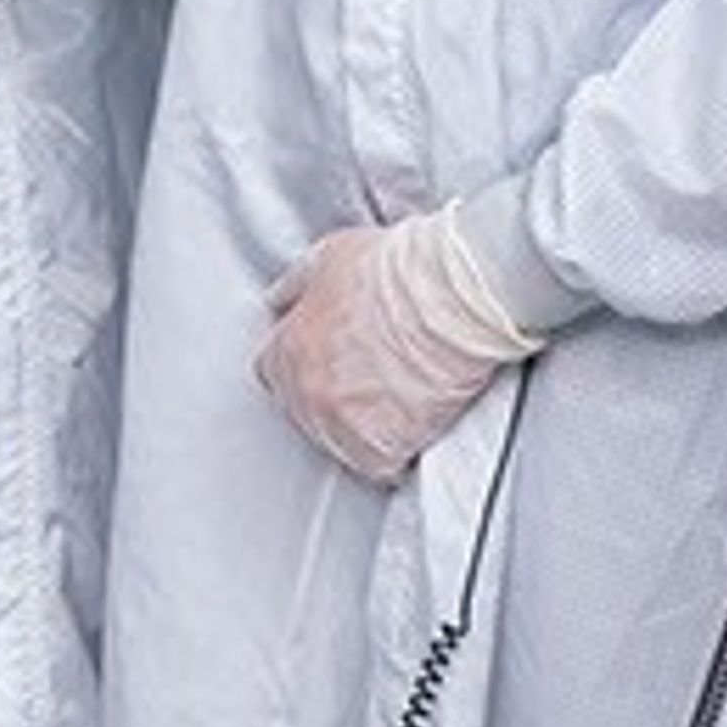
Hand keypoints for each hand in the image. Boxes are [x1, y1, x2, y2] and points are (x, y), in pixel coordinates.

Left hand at [256, 208, 538, 486]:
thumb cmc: (399, 270)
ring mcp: (340, 422)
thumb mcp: (327, 258)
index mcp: (287, 350)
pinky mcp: (379, 445)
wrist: (451, 294)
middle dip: (336, 401)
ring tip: (398, 406)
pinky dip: (397, 455)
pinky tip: (415, 429)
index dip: (309, 371)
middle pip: (307, 413)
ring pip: (340, 444)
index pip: (276, 376)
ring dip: (364, 431)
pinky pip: (379, 468)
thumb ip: (297, 288)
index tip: (334, 368)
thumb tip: (282, 301)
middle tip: (374, 385)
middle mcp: (305, 392)